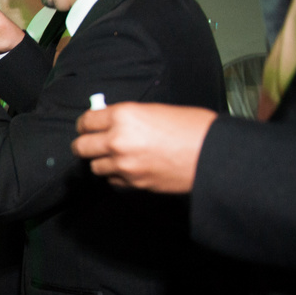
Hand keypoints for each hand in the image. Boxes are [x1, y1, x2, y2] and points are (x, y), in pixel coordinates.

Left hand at [72, 103, 216, 192]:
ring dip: (102, 161)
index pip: (86, 120)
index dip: (86, 123)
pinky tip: (130, 168)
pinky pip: (112, 180)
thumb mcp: (157, 111)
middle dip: (85, 144)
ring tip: (117, 156)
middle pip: (80, 146)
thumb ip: (129, 117)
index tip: (89, 126)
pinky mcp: (133, 183)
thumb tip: (111, 120)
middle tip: (94, 142)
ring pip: (94, 166)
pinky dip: (116, 175)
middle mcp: (118, 140)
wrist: (215, 156)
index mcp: (124, 116)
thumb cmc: (194, 128)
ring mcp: (123, 164)